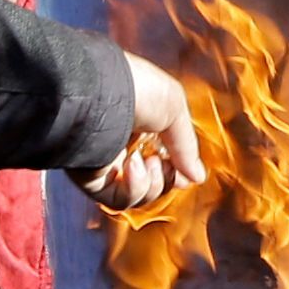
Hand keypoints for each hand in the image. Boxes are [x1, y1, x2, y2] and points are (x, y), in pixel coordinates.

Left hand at [93, 54, 206, 207]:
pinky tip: (135, 165)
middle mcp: (122, 145)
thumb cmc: (138, 89)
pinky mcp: (91, 178)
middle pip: (153, 182)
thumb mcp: (174, 108)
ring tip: (149, 161)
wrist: (103, 91)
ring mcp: (106, 163)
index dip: (177, 170)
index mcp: (141, 125)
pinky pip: (118, 199)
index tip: (187, 173)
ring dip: (152, 185)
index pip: (163, 159)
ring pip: (138, 195)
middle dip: (166, 179)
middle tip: (165, 164)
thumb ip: (186, 147)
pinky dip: (134, 189)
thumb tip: (197, 178)